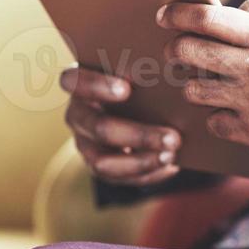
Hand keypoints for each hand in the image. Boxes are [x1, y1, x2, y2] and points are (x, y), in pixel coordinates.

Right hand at [61, 67, 182, 186]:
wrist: (133, 105)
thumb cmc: (136, 79)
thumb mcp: (134, 71)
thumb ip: (142, 69)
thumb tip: (174, 72)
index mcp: (79, 84)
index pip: (74, 81)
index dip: (97, 86)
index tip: (127, 89)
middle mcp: (77, 115)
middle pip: (98, 128)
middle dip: (138, 135)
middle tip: (173, 138)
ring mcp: (84, 144)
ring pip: (102, 162)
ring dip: (140, 162)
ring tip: (171, 156)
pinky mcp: (97, 165)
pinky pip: (118, 178)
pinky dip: (147, 174)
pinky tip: (171, 167)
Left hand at [158, 0, 248, 160]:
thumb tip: (222, 11)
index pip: (205, 19)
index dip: (177, 14)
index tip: (164, 15)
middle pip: (188, 53)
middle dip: (175, 48)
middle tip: (175, 49)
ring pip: (194, 91)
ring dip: (195, 85)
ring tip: (207, 82)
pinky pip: (214, 122)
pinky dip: (219, 116)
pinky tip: (232, 109)